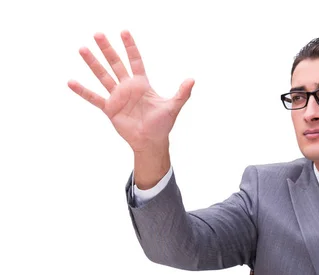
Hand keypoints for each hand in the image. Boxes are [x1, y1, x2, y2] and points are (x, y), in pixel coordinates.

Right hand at [68, 31, 194, 152]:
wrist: (151, 141)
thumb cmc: (162, 124)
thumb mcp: (173, 107)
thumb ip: (182, 93)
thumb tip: (192, 80)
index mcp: (142, 84)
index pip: (135, 60)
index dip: (130, 47)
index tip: (123, 32)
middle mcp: (127, 87)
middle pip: (116, 64)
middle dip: (108, 49)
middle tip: (98, 34)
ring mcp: (117, 97)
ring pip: (103, 76)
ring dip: (93, 64)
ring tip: (83, 49)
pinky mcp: (110, 109)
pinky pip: (94, 98)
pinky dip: (83, 91)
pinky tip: (71, 82)